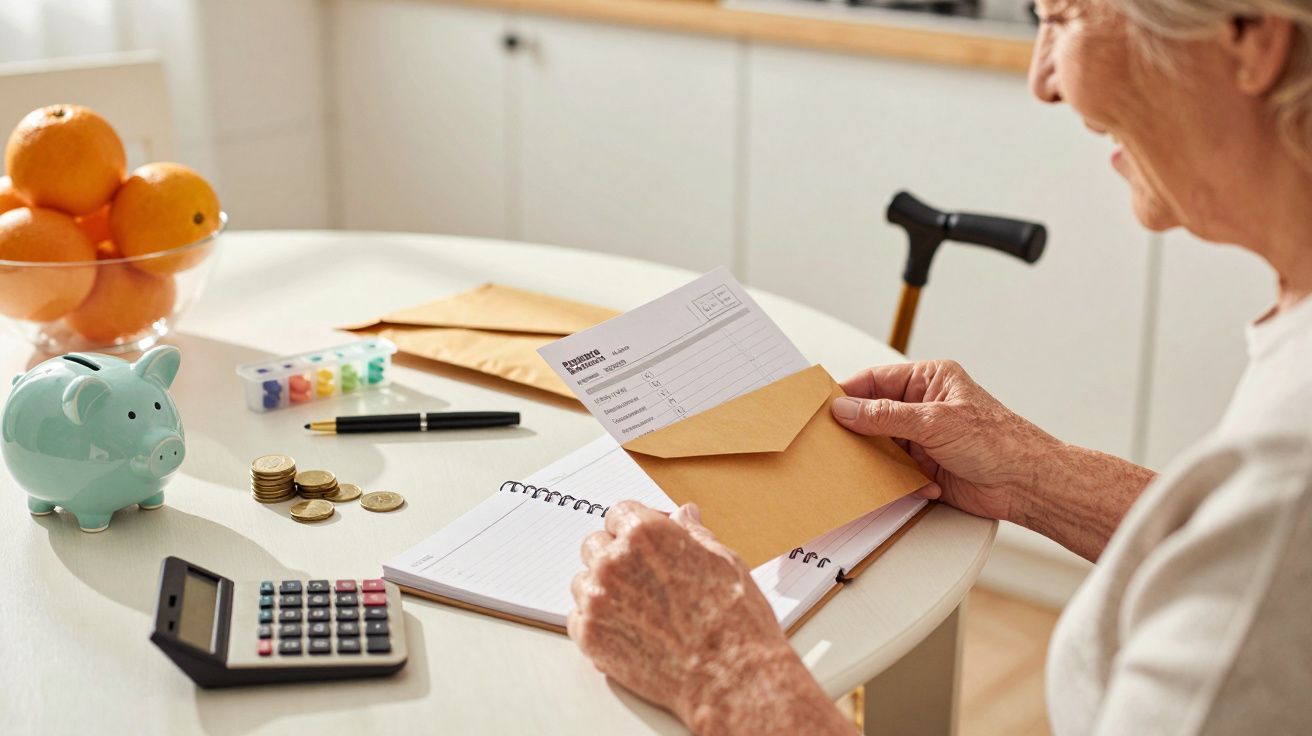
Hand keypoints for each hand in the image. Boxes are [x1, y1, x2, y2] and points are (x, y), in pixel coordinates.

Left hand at [568, 502, 854, 734]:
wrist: (731, 675)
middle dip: (614, 556)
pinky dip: (597, 623)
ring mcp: (598, 600)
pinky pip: (578, 620)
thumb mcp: (723, 561)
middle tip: (641, 578)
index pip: (619, 513)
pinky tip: (626, 631)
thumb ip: (693, 534)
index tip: (642, 543)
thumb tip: (684, 516)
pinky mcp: (591, 637)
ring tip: (637, 610)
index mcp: (645, 534)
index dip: (633, 528)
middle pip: (595, 545)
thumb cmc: (733, 619)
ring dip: (603, 590)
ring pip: (583, 583)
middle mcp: (614, 561)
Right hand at [830, 360, 1060, 522]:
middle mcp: (923, 406)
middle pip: (873, 414)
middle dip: (856, 430)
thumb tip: (847, 409)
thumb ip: (886, 416)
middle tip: (832, 441)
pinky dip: (892, 480)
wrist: (1027, 483)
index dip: (848, 393)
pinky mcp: (924, 467)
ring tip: (857, 466)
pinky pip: (893, 471)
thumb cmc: (999, 441)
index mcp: (929, 380)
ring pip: (880, 445)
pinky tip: (899, 484)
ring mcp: (923, 437)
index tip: (823, 407)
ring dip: (874, 458)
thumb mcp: (935, 421)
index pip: (876, 380)